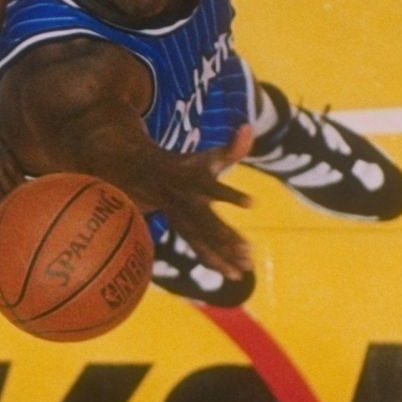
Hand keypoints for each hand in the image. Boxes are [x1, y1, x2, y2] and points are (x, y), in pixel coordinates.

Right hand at [145, 124, 254, 279]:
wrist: (148, 178)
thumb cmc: (187, 166)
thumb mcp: (209, 155)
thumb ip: (232, 146)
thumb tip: (249, 127)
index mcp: (195, 182)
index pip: (215, 189)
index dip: (232, 195)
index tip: (252, 203)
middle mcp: (188, 204)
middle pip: (208, 223)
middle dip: (227, 238)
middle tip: (249, 250)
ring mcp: (183, 221)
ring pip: (203, 242)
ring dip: (223, 256)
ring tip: (244, 270)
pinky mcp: (184, 232)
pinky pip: (200, 250)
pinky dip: (216, 262)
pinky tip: (234, 274)